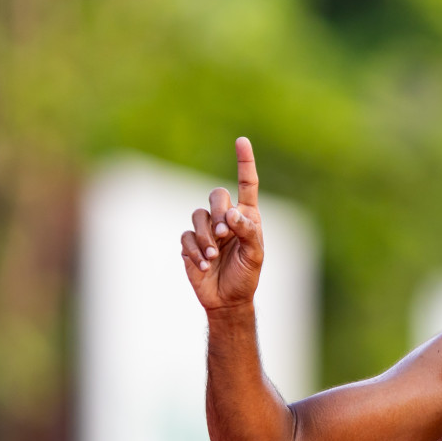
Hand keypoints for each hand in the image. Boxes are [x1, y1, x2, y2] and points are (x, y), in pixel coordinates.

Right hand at [181, 136, 263, 310]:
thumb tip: (232, 213)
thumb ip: (248, 232)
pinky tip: (204, 265)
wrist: (227, 300)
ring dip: (205, 237)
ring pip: (198, 216)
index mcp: (247, 216)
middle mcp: (226, 218)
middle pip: (216, 195)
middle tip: (225, 234)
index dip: (244, 162)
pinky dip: (194, 251)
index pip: (246, 184)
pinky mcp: (190, 243)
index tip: (241, 140)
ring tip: (214, 256)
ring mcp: (207, 230)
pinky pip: (186, 237)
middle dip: (219, 212)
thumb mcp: (255, 256)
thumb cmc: (246, 276)